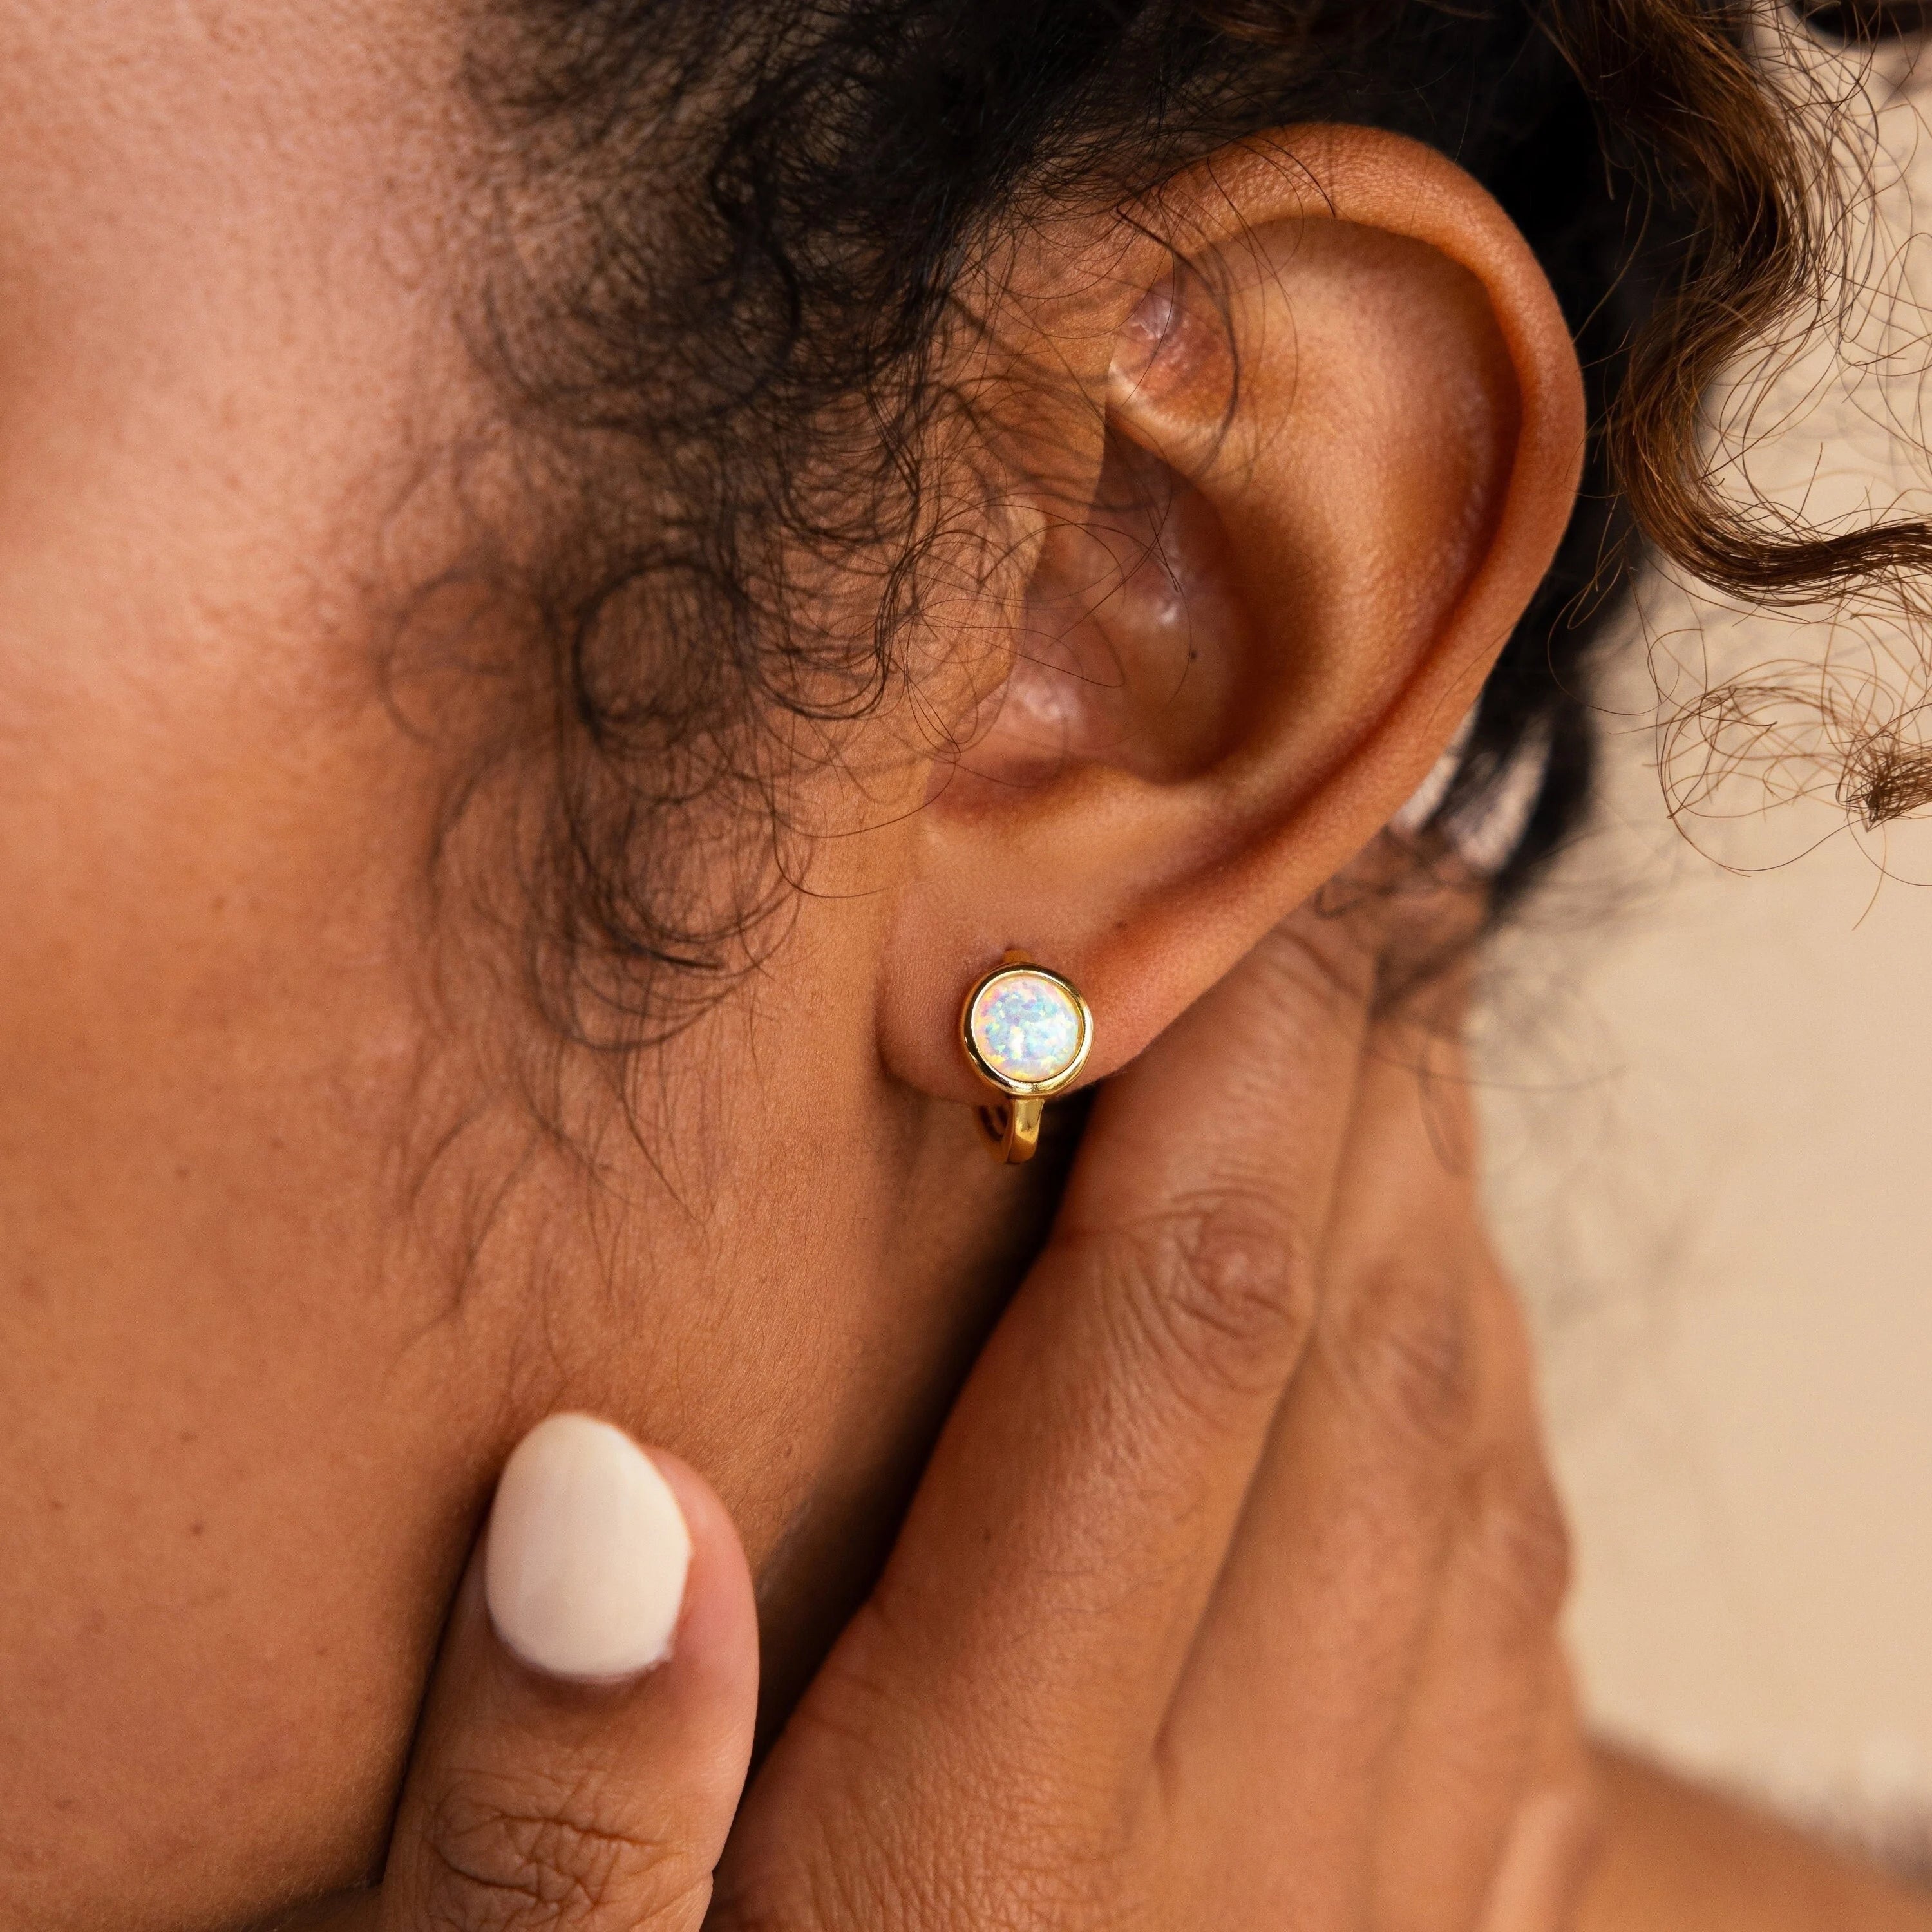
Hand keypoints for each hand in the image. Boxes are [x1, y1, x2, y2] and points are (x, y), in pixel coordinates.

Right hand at [310, 888, 1598, 1931]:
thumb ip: (545, 1831)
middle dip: (1375, 1091)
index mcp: (999, 1842)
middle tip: (1355, 895)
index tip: (1219, 902)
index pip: (1180, 1338)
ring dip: (1450, 1225)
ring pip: (1471, 1468)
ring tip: (1410, 1051)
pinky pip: (1516, 1632)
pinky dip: (1493, 1429)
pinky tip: (1453, 1339)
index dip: (1224, 1081)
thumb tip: (600, 1500)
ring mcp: (1360, 1912)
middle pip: (1367, 1361)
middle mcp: (1231, 1851)